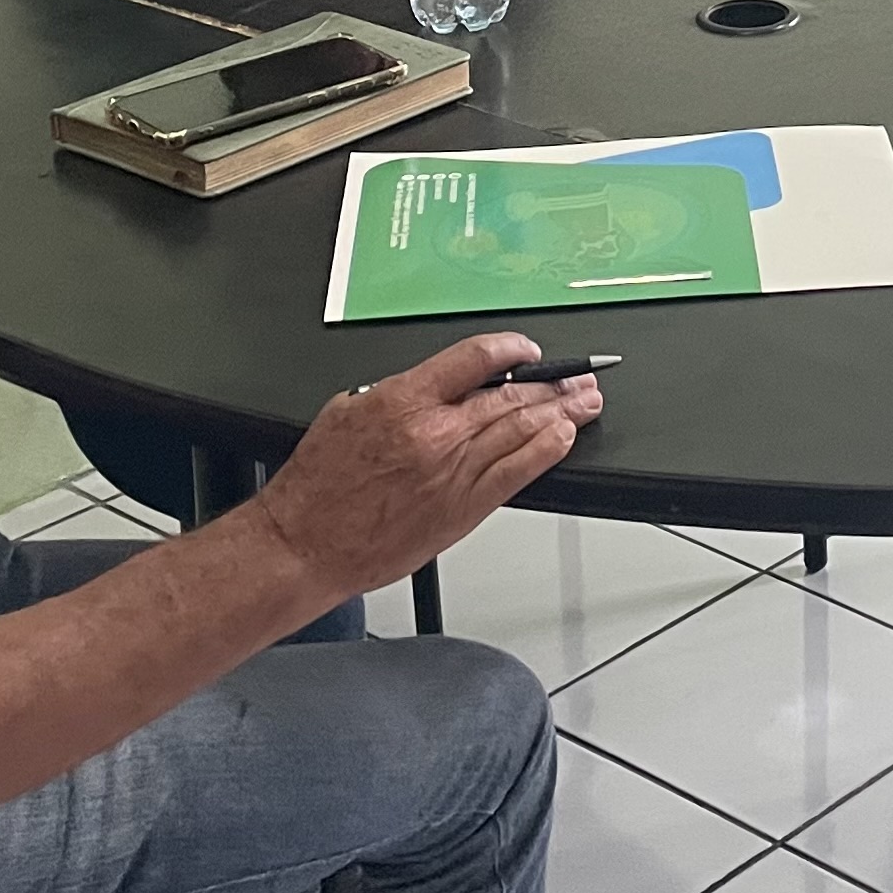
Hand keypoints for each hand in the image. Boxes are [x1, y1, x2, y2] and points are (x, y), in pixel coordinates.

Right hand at [247, 334, 602, 595]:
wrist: (306, 543)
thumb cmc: (319, 485)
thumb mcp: (348, 410)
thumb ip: (401, 394)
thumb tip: (440, 387)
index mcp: (405, 400)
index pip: (476, 358)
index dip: (511, 349)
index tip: (527, 351)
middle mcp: (436, 433)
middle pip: (511, 396)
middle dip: (552, 383)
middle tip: (579, 375)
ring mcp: (454, 473)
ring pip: (522, 432)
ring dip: (562, 413)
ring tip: (586, 401)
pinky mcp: (463, 510)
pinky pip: (516, 475)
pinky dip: (545, 452)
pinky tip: (564, 438)